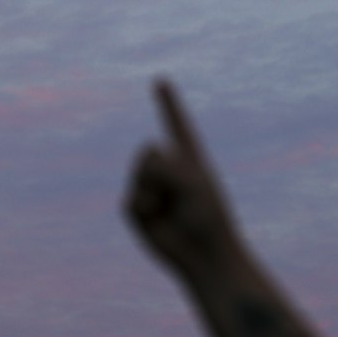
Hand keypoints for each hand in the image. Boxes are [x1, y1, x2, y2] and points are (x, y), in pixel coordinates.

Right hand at [123, 78, 245, 280]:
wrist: (204, 255)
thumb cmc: (207, 217)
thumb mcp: (191, 182)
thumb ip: (163, 165)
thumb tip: (143, 158)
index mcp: (190, 158)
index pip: (177, 123)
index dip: (168, 102)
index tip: (161, 81)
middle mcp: (170, 169)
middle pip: (149, 151)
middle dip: (160, 174)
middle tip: (181, 196)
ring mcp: (153, 188)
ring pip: (138, 174)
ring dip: (154, 193)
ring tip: (172, 210)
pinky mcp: (139, 209)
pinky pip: (130, 199)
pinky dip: (144, 210)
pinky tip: (158, 222)